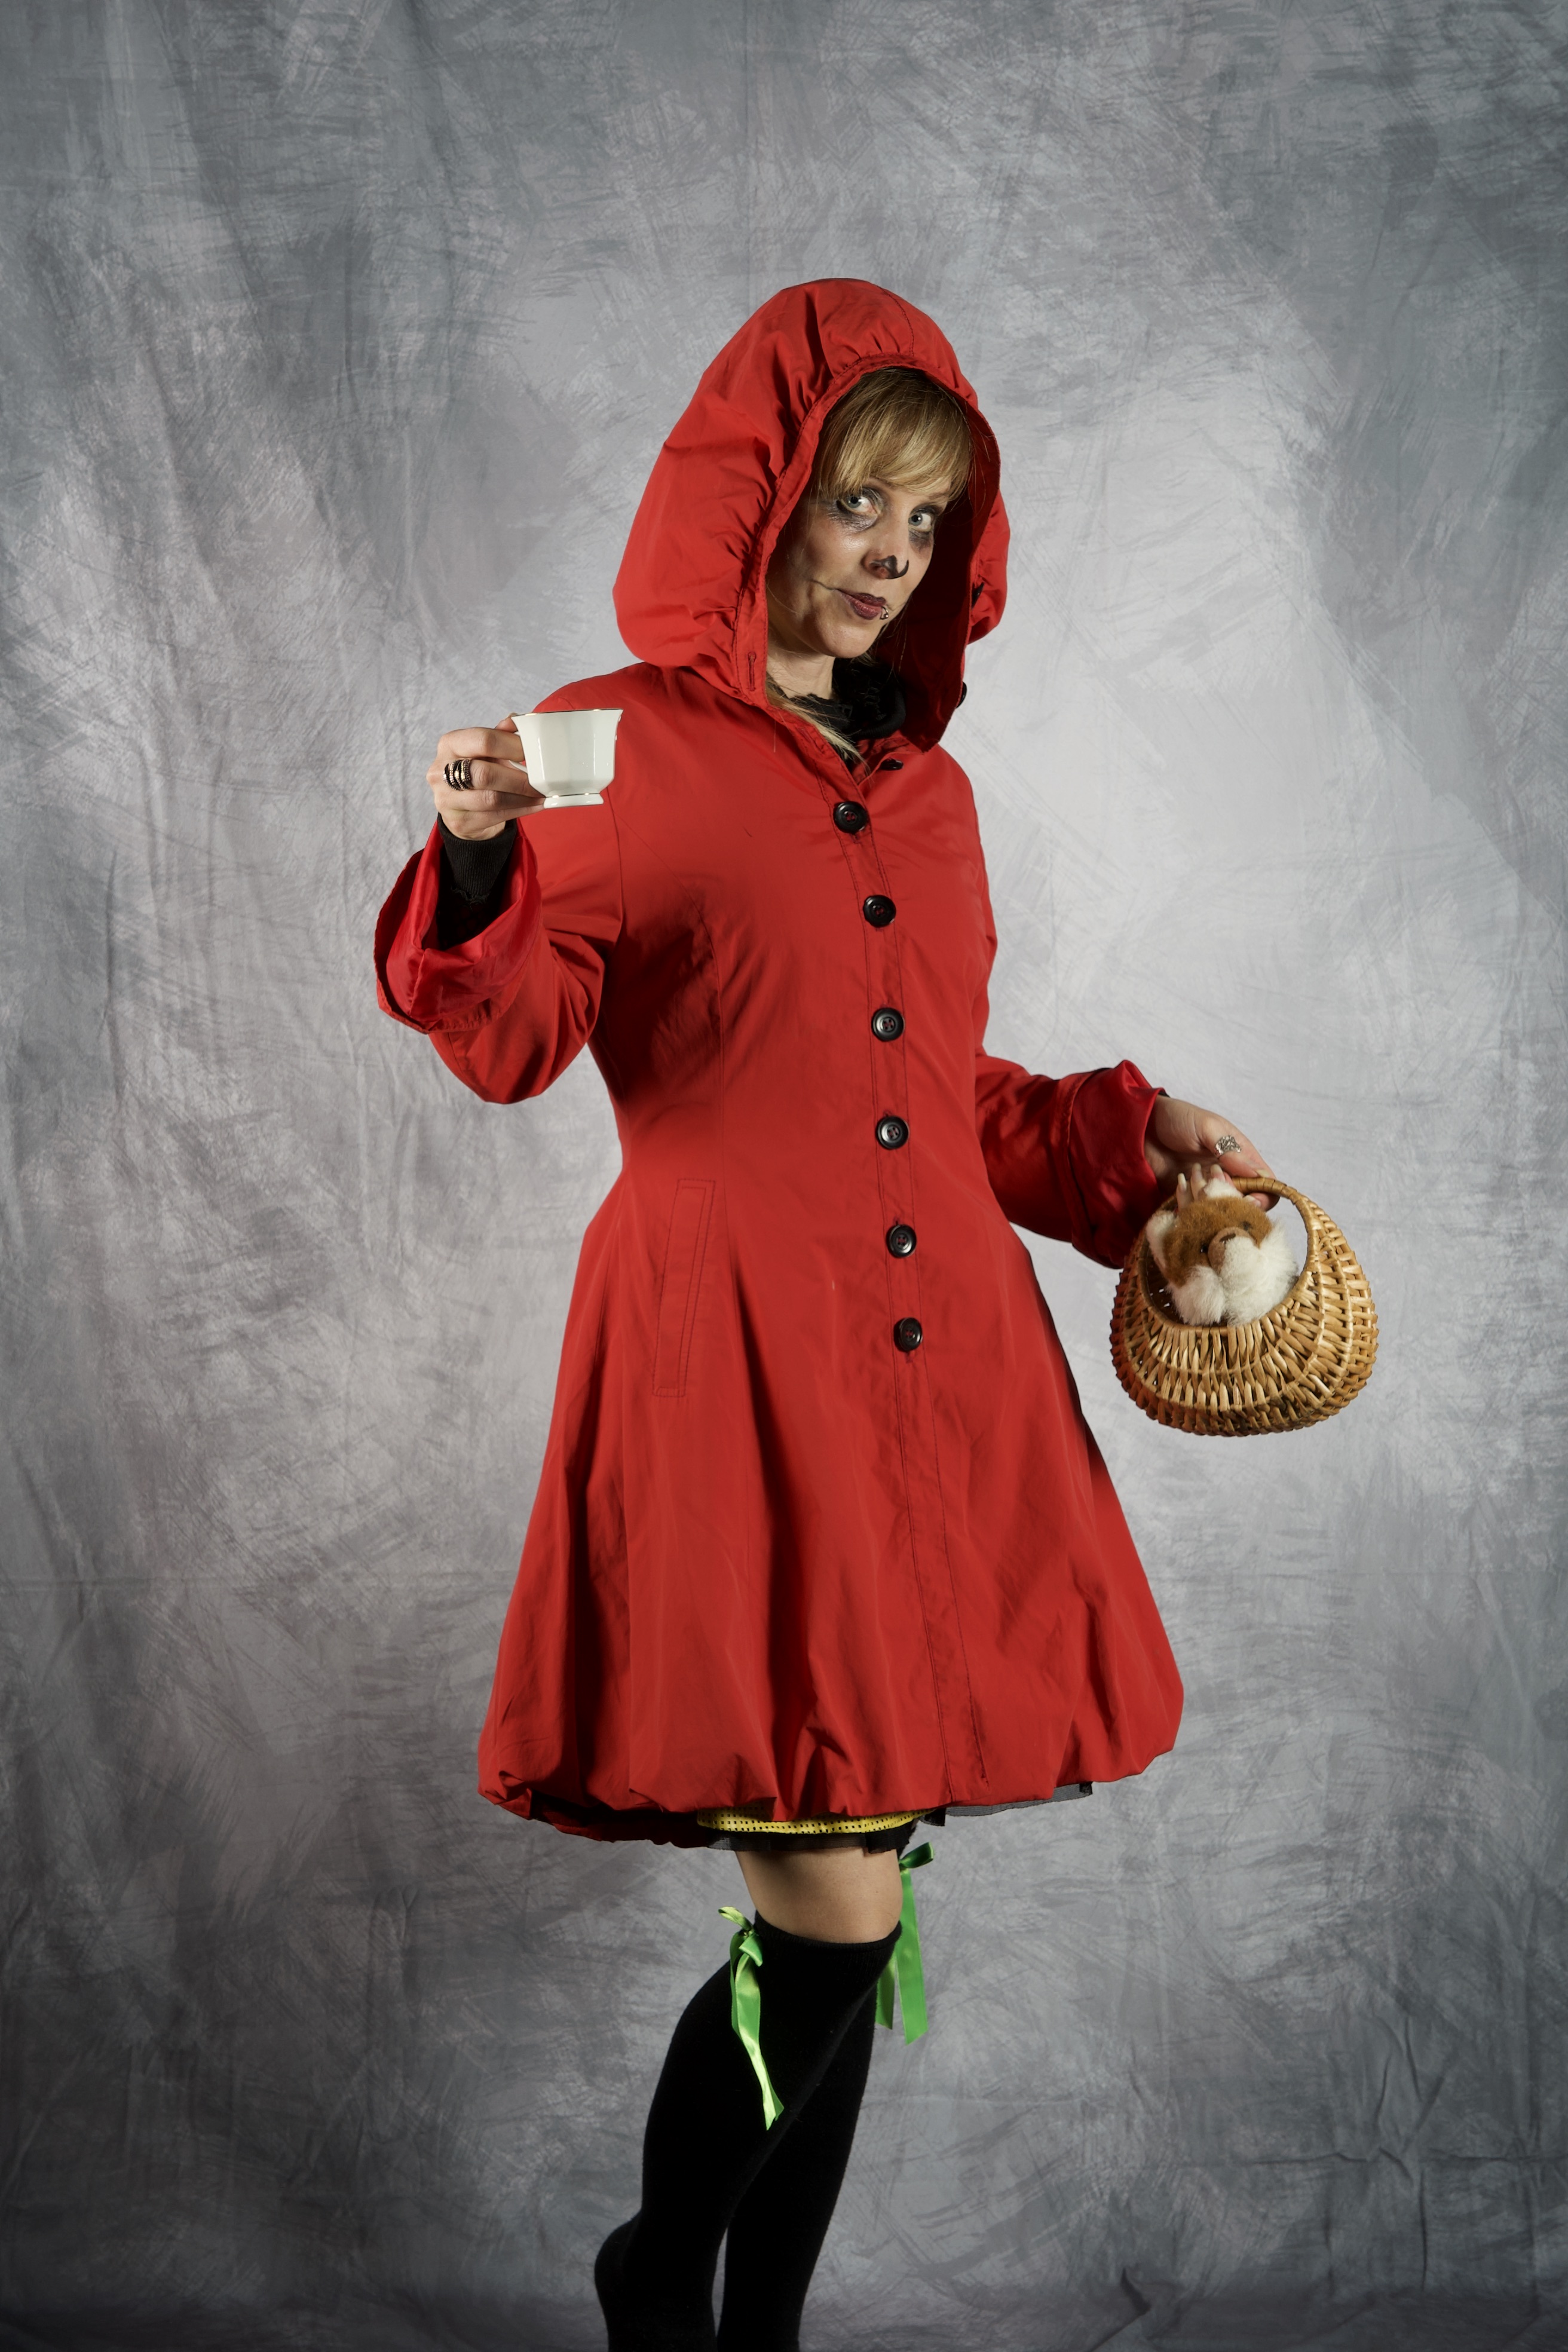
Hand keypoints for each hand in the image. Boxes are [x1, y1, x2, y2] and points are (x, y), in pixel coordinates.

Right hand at [427, 717, 545, 839]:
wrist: (460, 806)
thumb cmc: (476, 771)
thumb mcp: (485, 750)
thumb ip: (499, 735)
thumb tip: (515, 720)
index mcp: (450, 744)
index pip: (483, 740)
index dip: (511, 745)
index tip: (532, 752)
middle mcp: (440, 771)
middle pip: (484, 774)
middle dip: (518, 779)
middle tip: (540, 781)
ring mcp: (446, 799)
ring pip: (491, 799)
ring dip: (522, 798)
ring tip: (540, 795)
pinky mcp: (458, 822)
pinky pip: (494, 817)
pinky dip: (519, 811)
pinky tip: (533, 805)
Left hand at [1145, 1097, 1273, 1205]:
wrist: (1141, 1125)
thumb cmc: (1177, 1118)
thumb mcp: (1206, 1127)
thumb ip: (1229, 1149)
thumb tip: (1256, 1174)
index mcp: (1241, 1157)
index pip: (1265, 1185)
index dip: (1262, 1197)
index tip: (1247, 1199)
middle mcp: (1228, 1176)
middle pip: (1246, 1205)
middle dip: (1233, 1204)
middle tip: (1213, 1191)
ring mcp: (1207, 1189)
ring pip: (1220, 1212)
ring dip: (1209, 1207)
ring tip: (1193, 1188)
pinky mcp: (1186, 1198)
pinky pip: (1196, 1214)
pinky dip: (1191, 1212)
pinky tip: (1180, 1198)